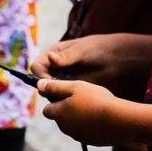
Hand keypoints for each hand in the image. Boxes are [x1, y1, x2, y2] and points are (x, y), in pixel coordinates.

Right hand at [30, 33, 151, 93]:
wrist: (114, 58)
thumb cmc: (96, 49)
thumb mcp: (81, 52)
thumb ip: (65, 58)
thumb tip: (50, 57)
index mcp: (52, 53)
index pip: (37, 67)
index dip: (40, 77)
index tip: (51, 85)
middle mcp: (54, 66)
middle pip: (40, 80)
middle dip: (47, 89)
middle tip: (59, 95)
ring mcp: (62, 77)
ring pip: (50, 90)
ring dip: (55, 96)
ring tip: (67, 99)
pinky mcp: (70, 87)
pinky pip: (61, 95)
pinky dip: (63, 99)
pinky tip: (73, 101)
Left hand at [38, 78, 121, 144]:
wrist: (118, 121)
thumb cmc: (95, 100)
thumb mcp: (74, 87)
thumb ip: (55, 86)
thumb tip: (39, 85)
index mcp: (58, 113)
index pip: (47, 109)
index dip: (54, 101)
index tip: (65, 94)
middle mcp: (64, 127)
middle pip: (59, 117)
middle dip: (66, 110)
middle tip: (82, 99)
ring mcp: (76, 136)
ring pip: (72, 125)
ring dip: (77, 117)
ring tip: (93, 107)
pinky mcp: (89, 141)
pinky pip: (84, 131)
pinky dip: (88, 125)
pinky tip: (100, 118)